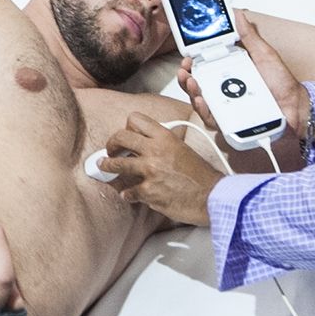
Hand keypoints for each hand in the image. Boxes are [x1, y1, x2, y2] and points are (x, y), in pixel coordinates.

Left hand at [98, 112, 222, 226]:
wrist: (211, 196)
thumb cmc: (201, 175)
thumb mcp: (183, 148)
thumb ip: (165, 143)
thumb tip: (151, 143)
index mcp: (165, 137)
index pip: (135, 119)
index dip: (127, 127)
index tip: (126, 135)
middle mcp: (155, 150)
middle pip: (120, 137)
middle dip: (111, 144)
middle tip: (110, 151)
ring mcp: (150, 171)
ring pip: (116, 164)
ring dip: (108, 166)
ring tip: (103, 167)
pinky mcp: (148, 191)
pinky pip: (127, 192)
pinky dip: (127, 195)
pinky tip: (129, 195)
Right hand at [178, 10, 309, 134]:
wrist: (295, 107)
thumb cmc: (282, 84)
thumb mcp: (264, 55)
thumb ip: (249, 36)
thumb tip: (238, 15)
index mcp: (231, 71)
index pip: (205, 67)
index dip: (193, 62)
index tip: (187, 56)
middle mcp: (225, 89)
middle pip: (198, 84)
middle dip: (186, 76)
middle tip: (185, 70)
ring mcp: (226, 106)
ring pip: (200, 100)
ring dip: (190, 91)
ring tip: (191, 82)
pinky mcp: (230, 122)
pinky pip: (211, 118)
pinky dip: (204, 110)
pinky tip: (202, 101)